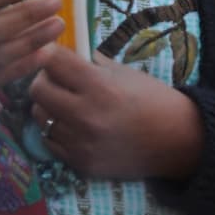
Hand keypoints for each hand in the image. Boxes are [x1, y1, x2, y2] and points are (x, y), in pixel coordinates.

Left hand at [28, 48, 203, 180]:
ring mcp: (81, 142)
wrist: (176, 140)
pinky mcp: (80, 163)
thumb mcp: (123, 72)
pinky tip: (72, 124)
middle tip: (56, 79)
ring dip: (48, 105)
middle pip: (38, 89)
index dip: (50, 54)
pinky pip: (50, 141)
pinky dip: (56, 130)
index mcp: (99, 86)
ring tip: (64, 102)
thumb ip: (89, 63)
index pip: (53, 61)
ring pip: (40, 116)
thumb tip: (58, 51)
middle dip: (44, 79)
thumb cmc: (151, 99)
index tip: (52, 54)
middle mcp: (86, 115)